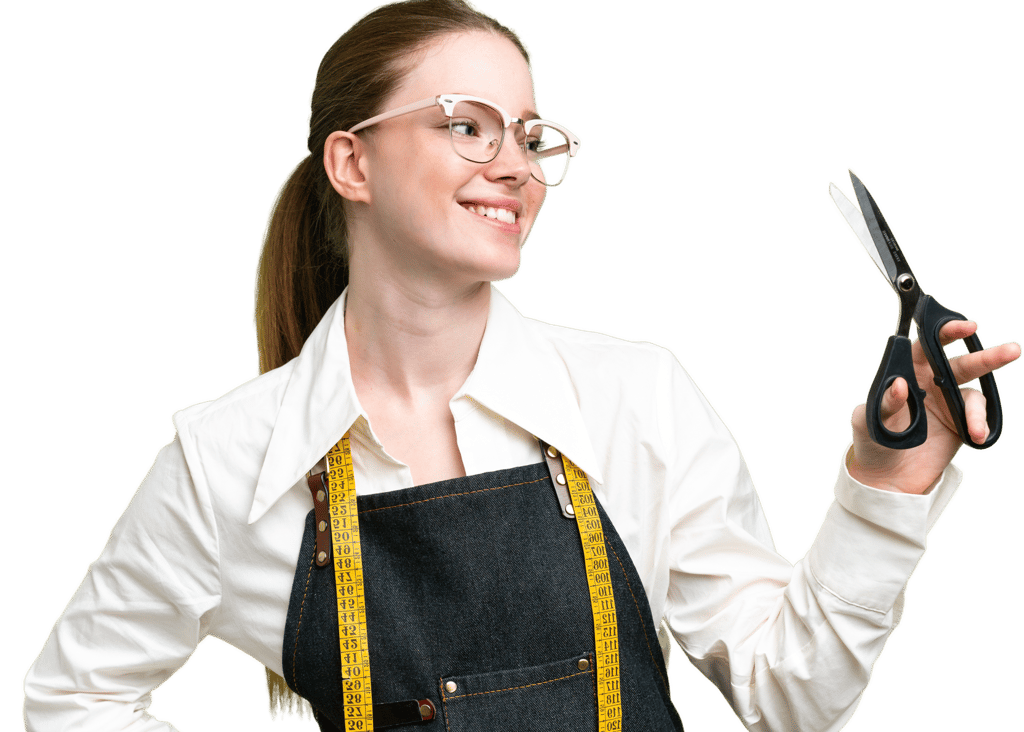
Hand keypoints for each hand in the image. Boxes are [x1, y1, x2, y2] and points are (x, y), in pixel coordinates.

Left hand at [847, 320, 1021, 493]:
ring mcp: (948, 404)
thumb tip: (900, 384)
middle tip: (1012, 350)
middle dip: (988, 357)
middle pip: (962, 364)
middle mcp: (930, 384)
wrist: (887, 479)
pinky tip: (975, 436)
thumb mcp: (868, 422)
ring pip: (975, 393)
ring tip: (973, 430)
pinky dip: (979, 425)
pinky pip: (977, 419)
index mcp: (906, 373)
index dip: (947, 333)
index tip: (967, 327)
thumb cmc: (872, 443)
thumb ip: (884, 403)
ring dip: (978, 410)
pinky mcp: (960, 425)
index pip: (927, 346)